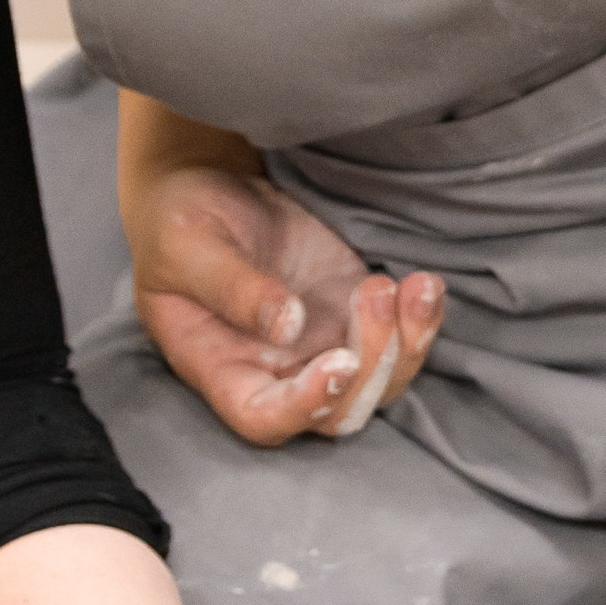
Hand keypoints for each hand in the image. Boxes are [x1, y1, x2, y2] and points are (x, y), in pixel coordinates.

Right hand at [130, 164, 444, 446]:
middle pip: (338, 412)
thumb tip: (285, 325)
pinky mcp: (351, 313)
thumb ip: (232, 286)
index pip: (264, 418)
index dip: (306, 406)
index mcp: (221, 368)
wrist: (209, 186)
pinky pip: (399, 340)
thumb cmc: (179, 221)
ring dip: (409, 344)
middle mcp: (275, 372)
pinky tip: (426, 284)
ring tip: (416, 287)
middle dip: (374, 366)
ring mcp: (319, 345)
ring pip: (379, 382)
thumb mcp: (188, 242)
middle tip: (376, 292)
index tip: (340, 360)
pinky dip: (422, 320)